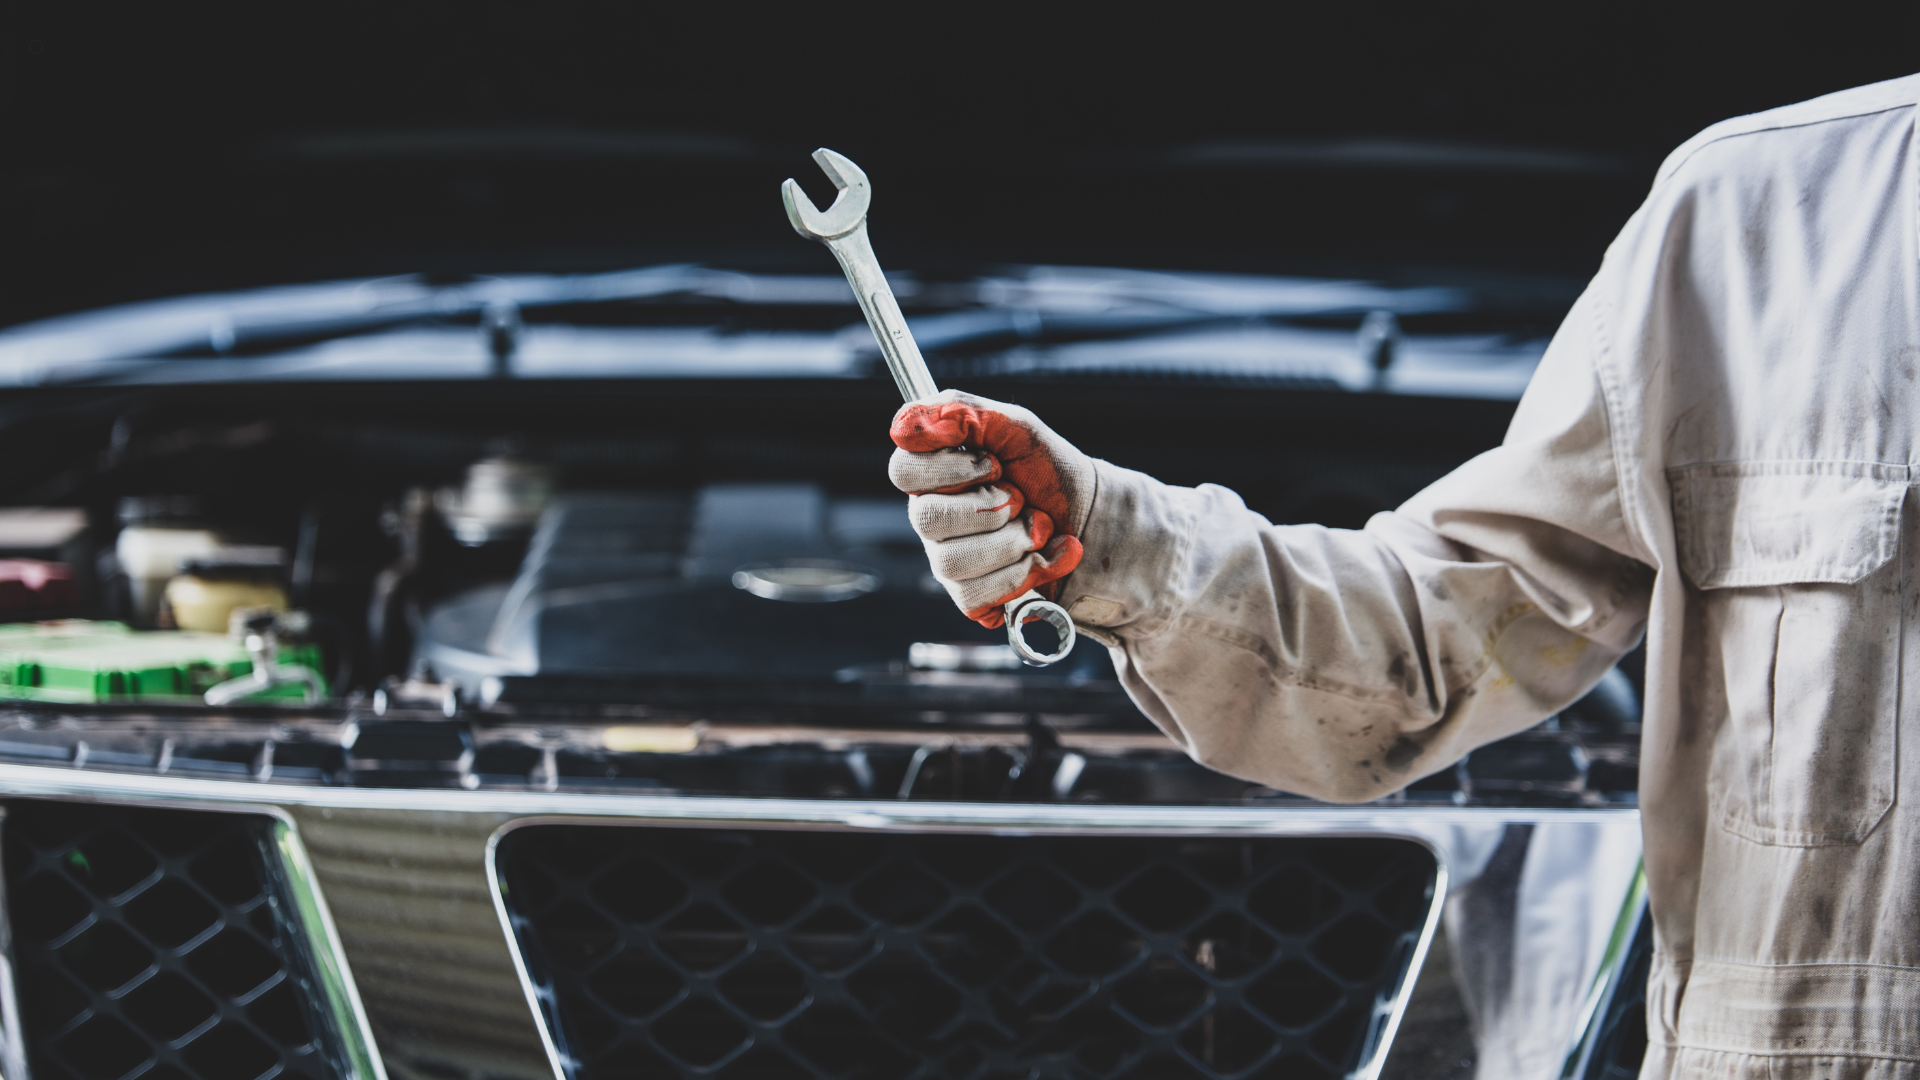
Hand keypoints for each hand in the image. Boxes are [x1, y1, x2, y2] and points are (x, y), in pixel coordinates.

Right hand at [889, 390, 1095, 627]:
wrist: (1093, 517)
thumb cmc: (1048, 469)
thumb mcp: (1015, 426)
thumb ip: (962, 412)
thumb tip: (904, 426)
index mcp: (933, 474)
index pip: (903, 471)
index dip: (949, 469)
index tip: (994, 464)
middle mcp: (932, 518)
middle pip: (928, 519)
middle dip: (993, 507)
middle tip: (1022, 498)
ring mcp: (947, 560)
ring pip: (954, 561)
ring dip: (1013, 540)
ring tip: (1039, 527)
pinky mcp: (971, 596)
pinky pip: (976, 594)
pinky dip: (1024, 572)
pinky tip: (1044, 557)